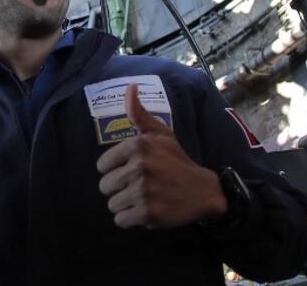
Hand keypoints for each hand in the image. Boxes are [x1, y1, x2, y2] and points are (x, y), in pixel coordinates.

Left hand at [96, 84, 227, 228]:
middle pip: (105, 186)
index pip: (102, 166)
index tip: (132, 171)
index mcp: (137, 145)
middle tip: (139, 187)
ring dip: (125, 205)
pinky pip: (121, 220)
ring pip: (112, 204)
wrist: (204, 191)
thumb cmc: (177, 161)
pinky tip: (146, 210)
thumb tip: (130, 87)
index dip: (115, 170)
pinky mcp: (148, 213)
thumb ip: (139, 113)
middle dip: (119, 189)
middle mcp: (138, 167)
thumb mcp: (161, 134)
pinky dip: (131, 219)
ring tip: (144, 198)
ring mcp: (143, 191)